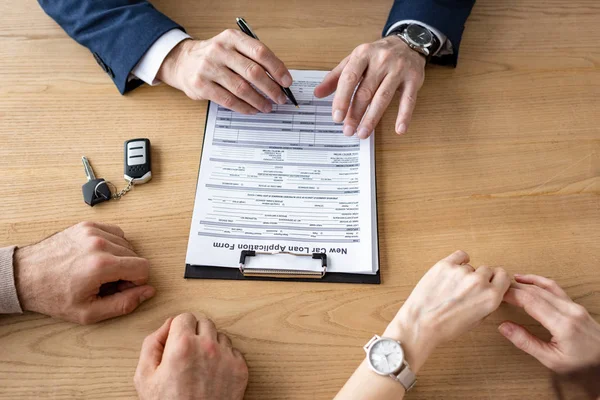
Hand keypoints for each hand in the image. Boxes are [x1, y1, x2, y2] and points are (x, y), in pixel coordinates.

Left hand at [14, 221, 154, 324]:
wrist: (25, 276)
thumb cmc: (53, 295)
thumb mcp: (89, 312)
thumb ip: (124, 304)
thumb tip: (148, 292)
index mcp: (102, 265)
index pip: (143, 267)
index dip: (136, 283)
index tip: (120, 289)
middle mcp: (99, 243)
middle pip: (136, 256)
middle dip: (127, 271)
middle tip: (107, 283)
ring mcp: (92, 231)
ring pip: (127, 244)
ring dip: (120, 258)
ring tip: (100, 270)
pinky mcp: (87, 225)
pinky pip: (114, 233)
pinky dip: (112, 245)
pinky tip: (98, 257)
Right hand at [134, 313, 248, 399]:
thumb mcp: (145, 377)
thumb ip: (152, 344)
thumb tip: (166, 325)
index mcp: (183, 345)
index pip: (184, 317)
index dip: (178, 329)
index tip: (176, 340)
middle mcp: (208, 347)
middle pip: (204, 322)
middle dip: (194, 333)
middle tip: (187, 353)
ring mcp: (227, 357)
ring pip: (220, 336)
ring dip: (211, 345)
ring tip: (200, 366)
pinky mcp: (240, 369)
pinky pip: (233, 352)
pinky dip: (224, 359)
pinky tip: (212, 373)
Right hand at [157, 30, 292, 113]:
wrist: (183, 61)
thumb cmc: (215, 57)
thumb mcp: (233, 48)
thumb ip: (253, 59)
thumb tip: (279, 79)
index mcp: (232, 38)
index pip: (260, 52)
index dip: (277, 68)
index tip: (287, 82)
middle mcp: (220, 50)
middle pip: (253, 72)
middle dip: (271, 88)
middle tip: (280, 98)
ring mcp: (209, 67)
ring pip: (242, 88)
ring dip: (259, 100)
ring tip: (268, 106)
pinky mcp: (201, 85)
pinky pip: (228, 100)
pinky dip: (244, 107)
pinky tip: (252, 110)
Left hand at [314, 36, 424, 138]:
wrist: (408, 42)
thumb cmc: (377, 55)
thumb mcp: (355, 60)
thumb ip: (336, 77)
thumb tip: (317, 94)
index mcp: (363, 54)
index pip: (349, 79)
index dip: (342, 99)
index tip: (337, 117)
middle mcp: (381, 60)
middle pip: (365, 91)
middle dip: (355, 114)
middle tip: (348, 131)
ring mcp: (398, 69)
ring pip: (383, 98)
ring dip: (372, 118)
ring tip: (363, 133)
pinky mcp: (414, 79)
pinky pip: (408, 100)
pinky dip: (404, 115)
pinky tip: (399, 130)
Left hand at [384, 251, 510, 371]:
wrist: (421, 323)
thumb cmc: (446, 326)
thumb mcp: (476, 320)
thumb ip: (487, 303)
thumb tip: (490, 290)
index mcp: (491, 298)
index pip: (503, 276)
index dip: (496, 279)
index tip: (491, 280)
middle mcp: (479, 282)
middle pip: (487, 270)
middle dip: (480, 278)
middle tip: (467, 287)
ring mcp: (462, 272)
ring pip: (470, 266)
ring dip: (465, 273)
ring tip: (452, 287)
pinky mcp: (445, 265)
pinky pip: (460, 255)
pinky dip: (458, 260)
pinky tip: (453, 268)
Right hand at [499, 274, 599, 372]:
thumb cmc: (582, 365)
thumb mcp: (551, 360)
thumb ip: (526, 342)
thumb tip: (504, 327)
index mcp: (562, 324)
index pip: (530, 301)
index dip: (511, 295)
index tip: (497, 294)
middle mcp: (569, 310)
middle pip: (536, 292)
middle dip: (514, 288)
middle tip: (497, 289)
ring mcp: (574, 306)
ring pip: (545, 287)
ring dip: (525, 283)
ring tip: (508, 282)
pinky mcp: (576, 306)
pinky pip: (555, 288)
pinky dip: (539, 281)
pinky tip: (528, 280)